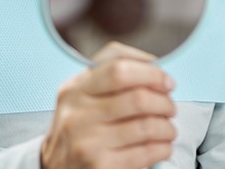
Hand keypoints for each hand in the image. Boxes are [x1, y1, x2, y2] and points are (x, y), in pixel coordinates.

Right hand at [41, 42, 176, 168]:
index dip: (150, 72)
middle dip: (164, 102)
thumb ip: (109, 74)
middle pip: (137, 98)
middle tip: (169, 107)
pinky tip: (162, 145)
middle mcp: (78, 113)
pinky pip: (145, 153)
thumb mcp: (81, 94)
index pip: (118, 68)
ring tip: (168, 128)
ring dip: (167, 127)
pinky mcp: (100, 166)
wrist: (54, 167)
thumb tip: (154, 66)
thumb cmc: (78, 126)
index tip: (166, 81)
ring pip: (146, 126)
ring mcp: (88, 141)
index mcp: (75, 89)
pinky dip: (162, 147)